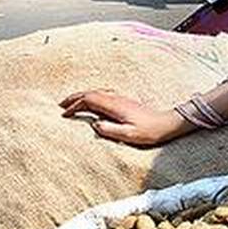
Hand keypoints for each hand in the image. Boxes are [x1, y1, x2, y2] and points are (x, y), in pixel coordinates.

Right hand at [59, 90, 189, 146]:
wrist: (167, 124)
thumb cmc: (149, 131)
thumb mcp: (129, 135)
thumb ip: (110, 130)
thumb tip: (94, 125)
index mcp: (114, 106)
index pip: (88, 100)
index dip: (74, 106)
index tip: (64, 114)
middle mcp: (116, 99)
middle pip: (90, 93)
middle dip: (74, 98)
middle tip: (61, 105)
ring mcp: (121, 99)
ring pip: (97, 93)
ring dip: (83, 97)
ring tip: (72, 104)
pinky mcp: (125, 102)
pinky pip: (103, 96)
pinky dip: (92, 98)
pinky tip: (92, 104)